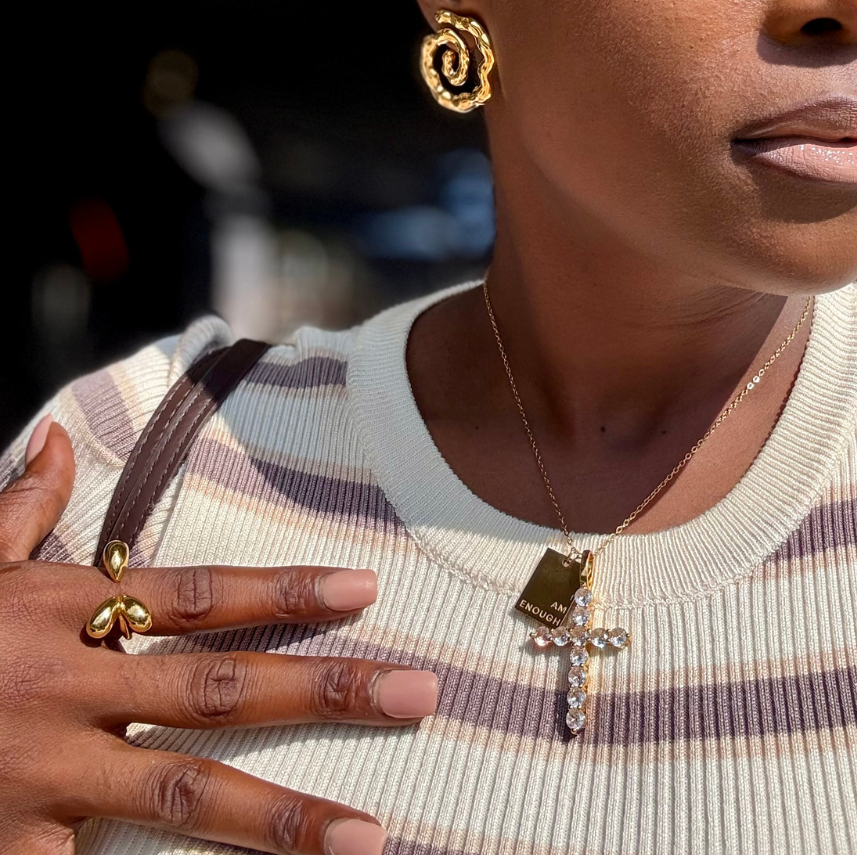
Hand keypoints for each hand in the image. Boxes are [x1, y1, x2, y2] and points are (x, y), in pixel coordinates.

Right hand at [0, 416, 437, 854]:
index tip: (367, 588)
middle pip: (216, 686)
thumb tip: (52, 439)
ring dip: (282, 817)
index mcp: (57, 610)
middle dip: (324, 690)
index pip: (198, 593)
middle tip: (420, 692)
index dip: (287, 588)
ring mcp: (40, 775)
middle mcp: (63, 687)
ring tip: (370, 833)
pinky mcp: (12, 849)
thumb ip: (17, 511)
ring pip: (181, 794)